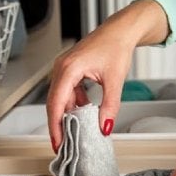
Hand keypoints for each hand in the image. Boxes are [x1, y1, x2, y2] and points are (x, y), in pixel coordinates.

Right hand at [46, 0, 168, 150]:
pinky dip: (74, 104)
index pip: (56, 103)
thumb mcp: (115, 80)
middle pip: (54, 103)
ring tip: (75, 132)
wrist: (120, 31)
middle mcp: (61, 68)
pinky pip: (67, 92)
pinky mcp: (70, 70)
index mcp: (68, 69)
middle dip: (58, 125)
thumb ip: (110, 106)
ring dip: (67, 115)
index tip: (58, 142)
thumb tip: (105, 127)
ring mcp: (64, 69)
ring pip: (61, 98)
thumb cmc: (116, 47)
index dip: (55, 126)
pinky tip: (83, 113)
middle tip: (64, 144)